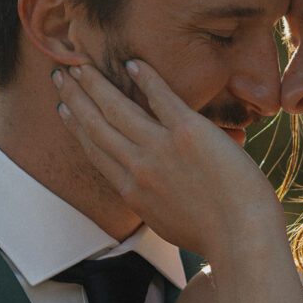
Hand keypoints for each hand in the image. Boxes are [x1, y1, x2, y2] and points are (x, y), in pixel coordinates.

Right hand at [52, 60, 283, 259]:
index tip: (64, 109)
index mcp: (133, 192)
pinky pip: (160, 97)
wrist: (242, 240)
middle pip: (96, 125)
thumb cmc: (216, 238)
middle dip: (75, 97)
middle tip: (60, 74)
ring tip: (81, 64)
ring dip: (96, 83)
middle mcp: (138, 167)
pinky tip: (133, 62)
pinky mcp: (189, 132)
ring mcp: (161, 148)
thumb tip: (155, 196)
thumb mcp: (170, 224)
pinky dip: (145, 77)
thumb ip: (155, 203)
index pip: (96, 151)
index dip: (76, 126)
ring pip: (117, 108)